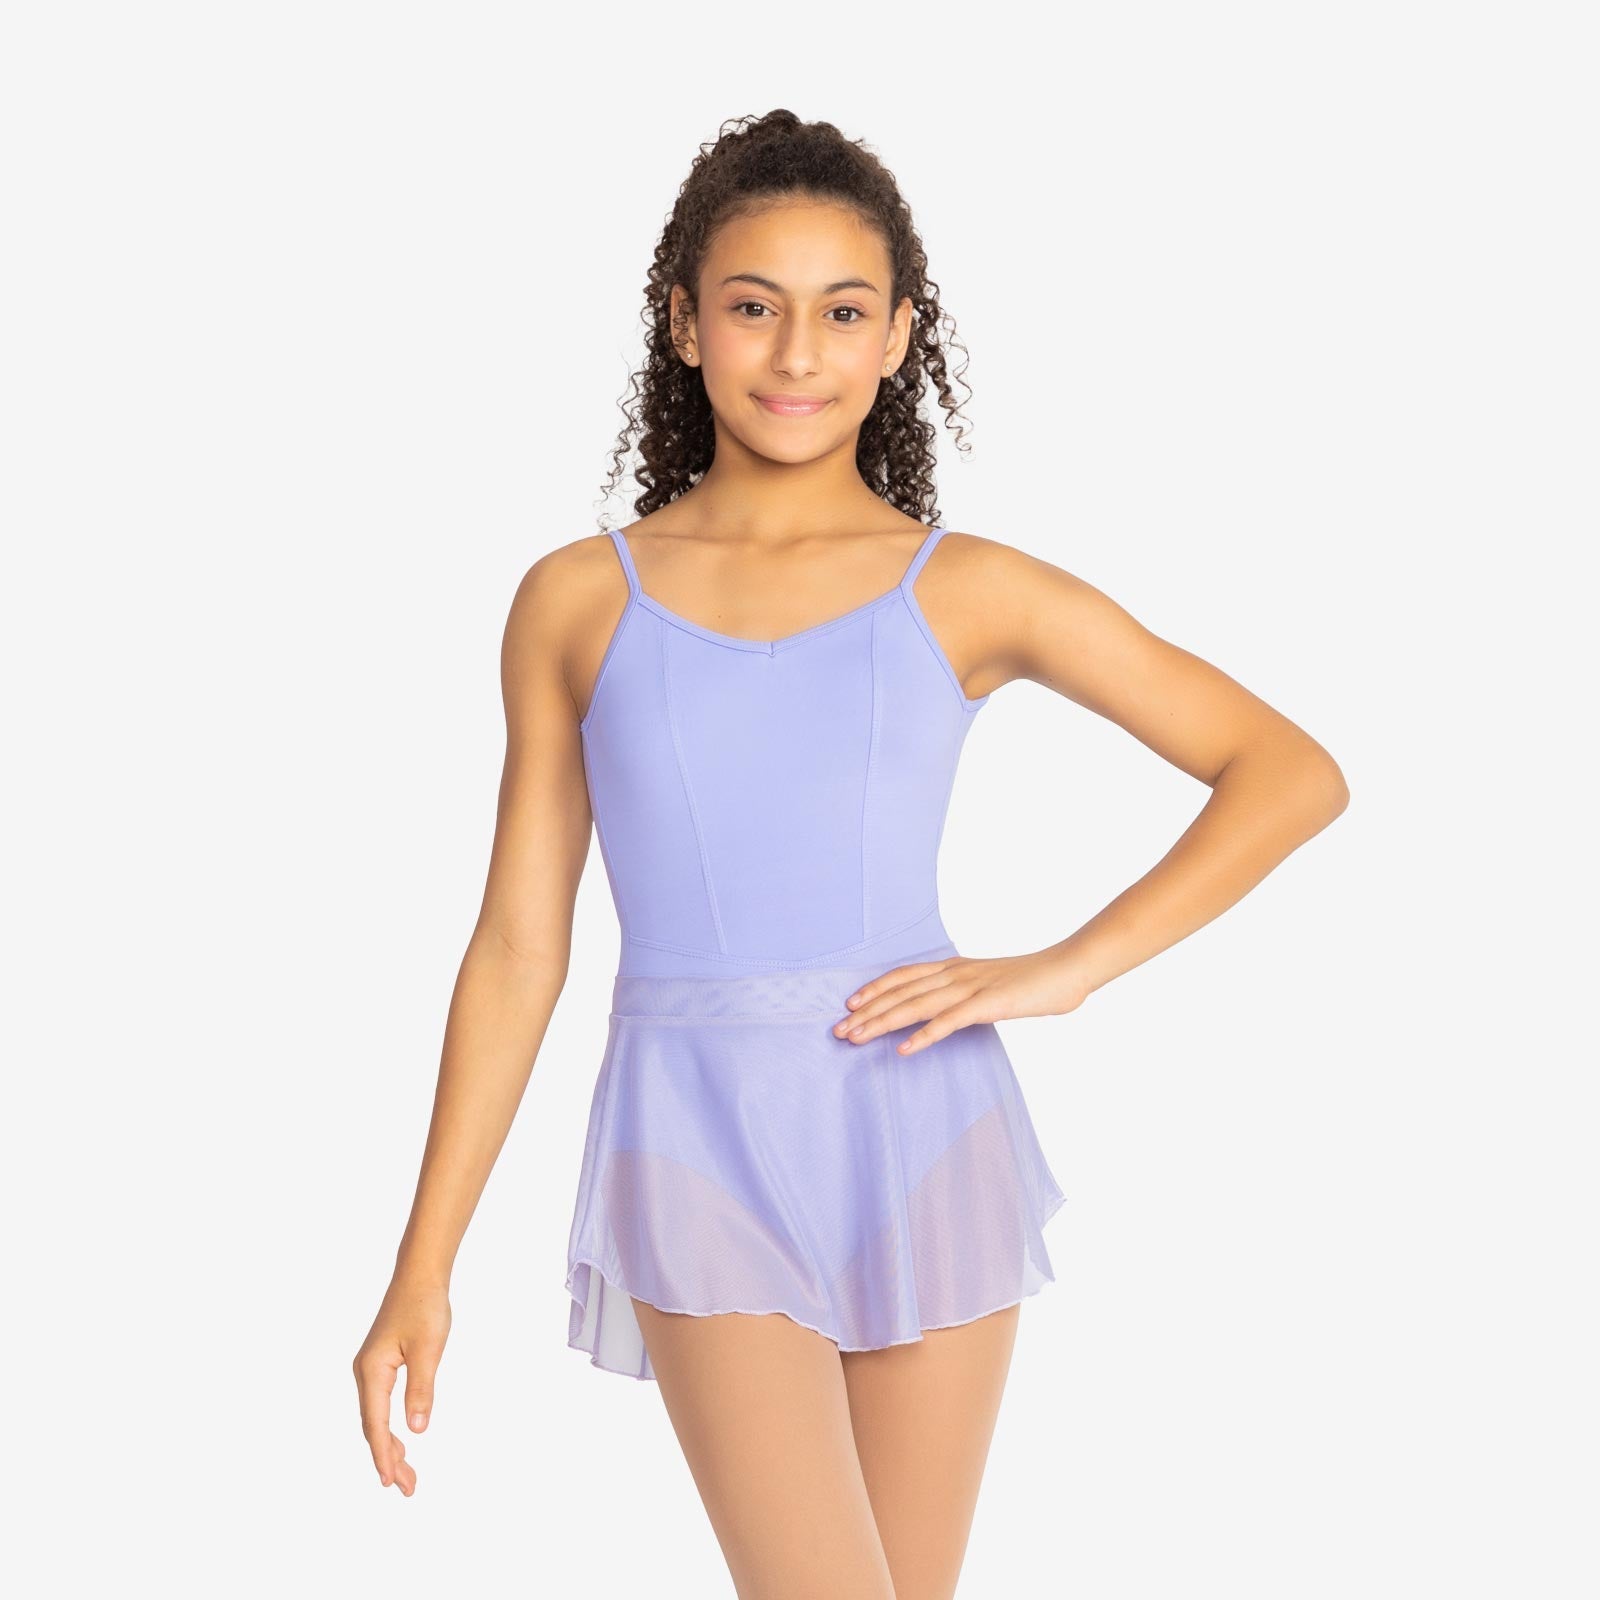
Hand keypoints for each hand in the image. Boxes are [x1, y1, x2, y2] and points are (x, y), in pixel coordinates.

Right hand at [353, 1275, 451, 1494]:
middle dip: (388, 1458)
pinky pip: (380, 1405)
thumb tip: (417, 1428)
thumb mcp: (429, 1349)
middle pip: (373, 1426)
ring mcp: (370, 1369)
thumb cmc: (424, 1307)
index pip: (376, 1423)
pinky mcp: (380, 1364)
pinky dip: (389, 1427)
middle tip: (407, 1488)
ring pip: (376, 1417)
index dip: (382, 1455)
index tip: (390, 1482)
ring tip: (407, 1474)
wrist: (419, 1276)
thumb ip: (422, 1389)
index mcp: (372, 1370)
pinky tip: (402, 1440)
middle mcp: (365, 1372)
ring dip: (389, 1446)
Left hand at [832, 949, 1091, 1056]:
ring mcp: (970, 988)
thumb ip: (967, 992)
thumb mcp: (991, 982)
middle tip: (838, 1031)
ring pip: (915, 1006)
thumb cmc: (1034, 979)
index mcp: (955, 967)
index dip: (876, 989)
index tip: (851, 1004)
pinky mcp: (987, 1005)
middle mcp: (956, 974)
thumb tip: (949, 1009)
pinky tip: (903, 1050)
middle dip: (867, 1012)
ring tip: (856, 1038)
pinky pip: (947, 1022)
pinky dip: (922, 1036)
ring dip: (882, 1023)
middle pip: (901, 993)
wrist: (1068, 969)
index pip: (904, 976)